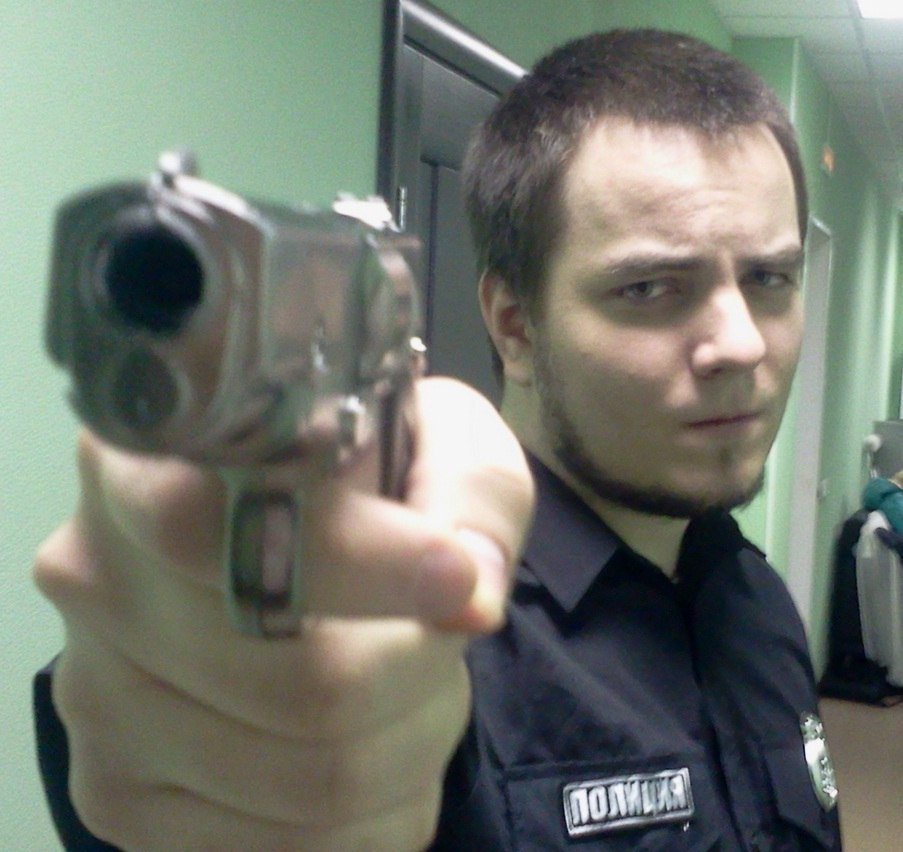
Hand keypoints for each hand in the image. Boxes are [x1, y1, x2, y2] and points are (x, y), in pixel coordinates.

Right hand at [34, 377, 533, 850]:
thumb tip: (470, 599)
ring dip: (413, 739)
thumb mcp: (438, 438)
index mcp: (150, 463)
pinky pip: (287, 848)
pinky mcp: (119, 792)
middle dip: (423, 670)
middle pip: (302, 683)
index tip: (457, 577)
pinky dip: (376, 810)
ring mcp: (98, 698)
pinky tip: (381, 738)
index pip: (213, 529)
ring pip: (310, 779)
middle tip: (448, 631)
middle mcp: (97, 581)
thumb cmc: (371, 476)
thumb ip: (468, 491)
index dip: (359, 564)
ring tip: (417, 681)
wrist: (289, 545)